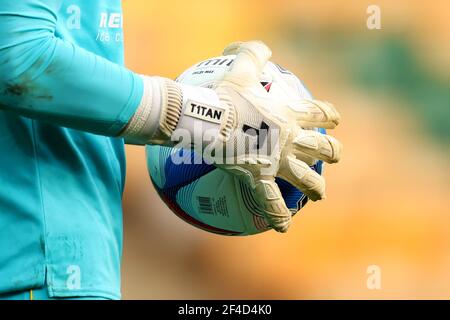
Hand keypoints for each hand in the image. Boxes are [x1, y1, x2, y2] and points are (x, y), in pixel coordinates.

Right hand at [207, 41, 341, 231]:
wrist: (210, 118)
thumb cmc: (225, 92)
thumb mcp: (240, 66)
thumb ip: (253, 52)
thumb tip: (262, 47)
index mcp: (290, 114)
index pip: (319, 113)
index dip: (330, 116)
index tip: (335, 120)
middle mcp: (291, 139)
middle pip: (321, 149)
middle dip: (331, 153)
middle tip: (333, 157)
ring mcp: (277, 161)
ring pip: (306, 178)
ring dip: (316, 187)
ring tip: (320, 194)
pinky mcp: (259, 177)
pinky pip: (272, 202)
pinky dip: (279, 215)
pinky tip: (284, 228)